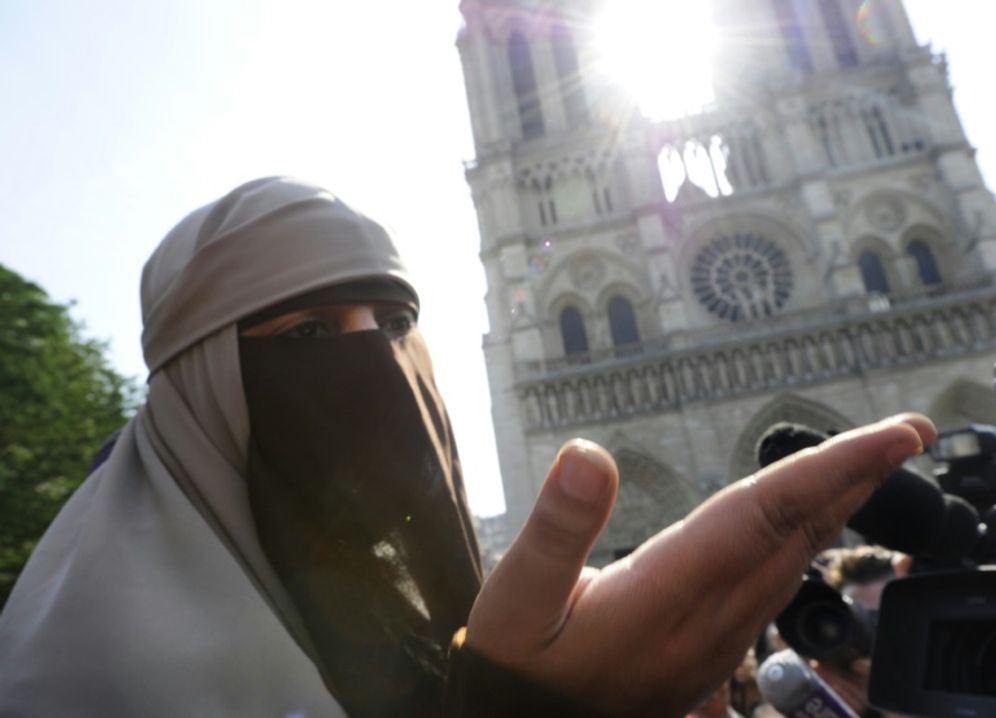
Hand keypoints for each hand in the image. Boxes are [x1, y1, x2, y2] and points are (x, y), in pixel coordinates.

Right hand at [466, 413, 934, 716]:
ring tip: (869, 465)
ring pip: (796, 562)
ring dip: (840, 507)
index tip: (892, 437)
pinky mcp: (709, 648)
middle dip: (859, 479)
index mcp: (667, 597)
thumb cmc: (520, 668)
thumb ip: (556, 528)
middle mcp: (709, 620)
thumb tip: (589, 454)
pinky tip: (809, 522)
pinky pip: (777, 583)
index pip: (768, 518)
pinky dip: (806, 538)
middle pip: (800, 537)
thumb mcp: (518, 599)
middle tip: (907, 433)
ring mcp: (716, 639)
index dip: (832, 470)